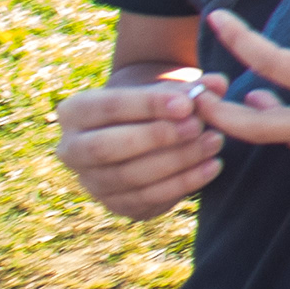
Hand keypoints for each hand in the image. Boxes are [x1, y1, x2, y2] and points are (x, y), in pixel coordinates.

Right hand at [56, 69, 222, 218]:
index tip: (188, 104)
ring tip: (214, 142)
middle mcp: (71, 150)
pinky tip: (212, 166)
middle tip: (198, 126)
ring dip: (176, 161)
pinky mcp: (115, 204)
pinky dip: (183, 183)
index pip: (108, 107)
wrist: (146, 129)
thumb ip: (192, 86)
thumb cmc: (155, 103)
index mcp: (74, 112)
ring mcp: (91, 181)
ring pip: (128, 177)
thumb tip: (217, 84)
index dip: (148, 105)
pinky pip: (147, 199)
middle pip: (107, 147)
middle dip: (156, 137)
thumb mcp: (167, 89)